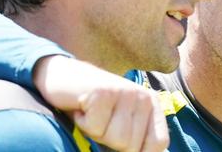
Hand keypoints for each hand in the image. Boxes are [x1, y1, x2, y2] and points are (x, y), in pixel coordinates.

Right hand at [33, 55, 168, 151]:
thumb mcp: (121, 121)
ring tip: (92, 113)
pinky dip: (83, 123)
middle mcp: (142, 96)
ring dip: (97, 132)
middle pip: (132, 145)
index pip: (158, 143)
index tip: (120, 146)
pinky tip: (82, 107)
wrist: (63, 76)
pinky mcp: (104, 92)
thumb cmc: (93, 106)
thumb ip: (137, 138)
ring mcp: (124, 92)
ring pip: (117, 139)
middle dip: (110, 141)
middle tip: (101, 120)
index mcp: (151, 104)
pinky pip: (96, 128)